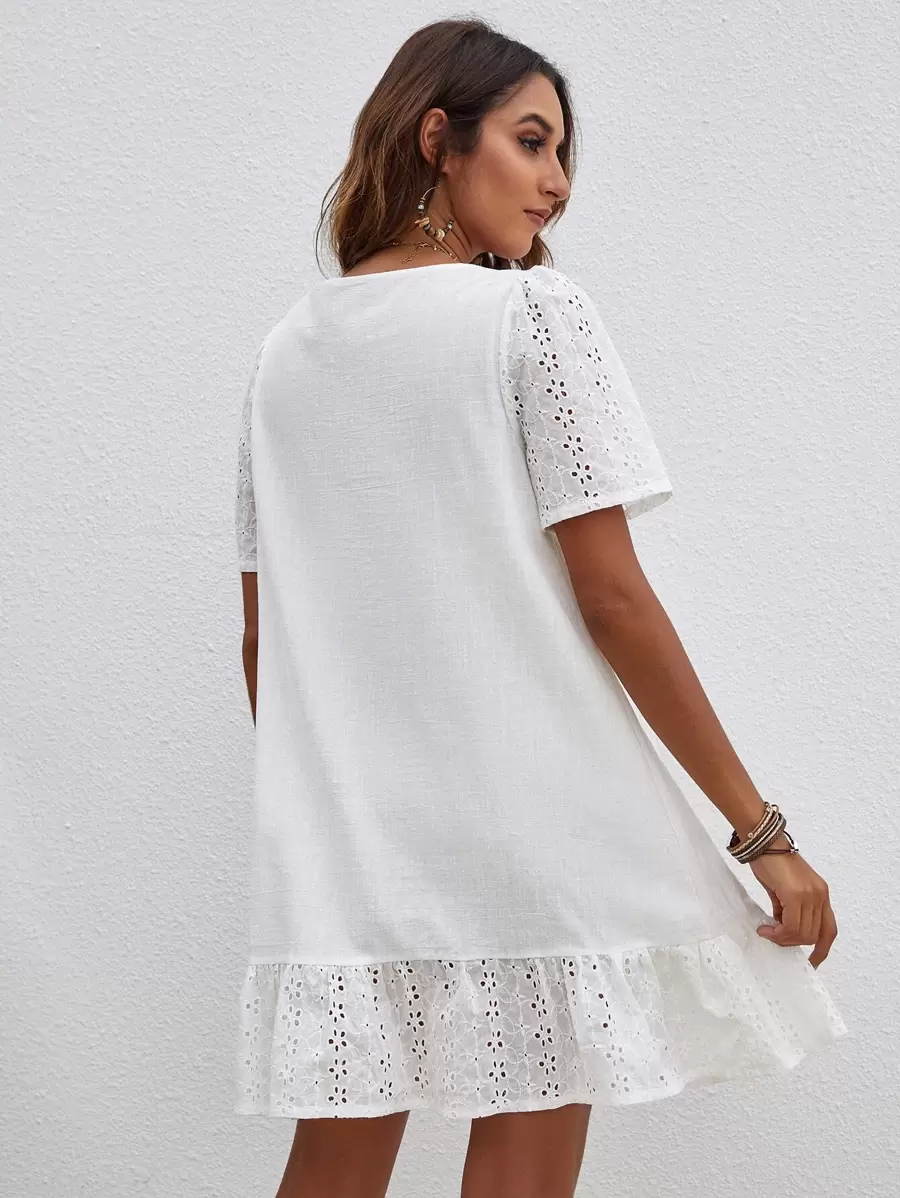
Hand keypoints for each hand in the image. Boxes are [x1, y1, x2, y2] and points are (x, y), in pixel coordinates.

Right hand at [748, 834, 837, 968]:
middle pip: (814, 935)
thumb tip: (784, 928)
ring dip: (783, 938)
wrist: (763, 841)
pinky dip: (778, 932)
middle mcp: (820, 895)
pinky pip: (790, 925)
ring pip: (802, 933)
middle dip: (792, 942)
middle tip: (774, 937)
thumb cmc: (771, 860)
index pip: (829, 930)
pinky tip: (766, 928)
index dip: (822, 949)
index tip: (811, 960)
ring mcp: (810, 895)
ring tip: (768, 931)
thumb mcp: (786, 889)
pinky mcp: (796, 894)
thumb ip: (791, 909)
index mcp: (821, 894)